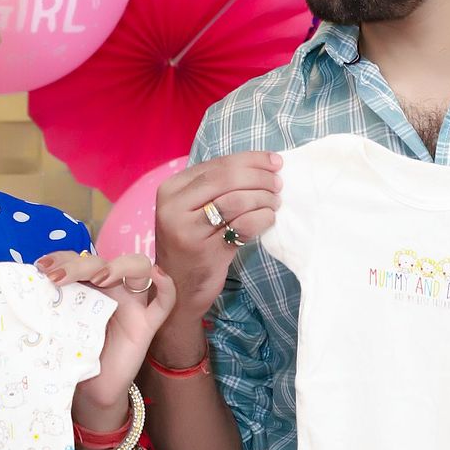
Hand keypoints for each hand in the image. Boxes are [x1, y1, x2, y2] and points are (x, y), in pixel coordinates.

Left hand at [35, 252, 176, 424]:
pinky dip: (166, 286)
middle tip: (58, 277)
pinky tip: (158, 276)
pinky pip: (164, 303)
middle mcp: (111, 288)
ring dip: (119, 266)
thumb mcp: (57, 328)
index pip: (78, 259)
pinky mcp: (147, 325)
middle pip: (103, 261)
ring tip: (99, 279)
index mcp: (87, 286)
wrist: (92, 390)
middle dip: (80, 265)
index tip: (40, 268)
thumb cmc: (74, 355)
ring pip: (138, 268)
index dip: (62, 258)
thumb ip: (49, 310)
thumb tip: (22, 294)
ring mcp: (132, 304)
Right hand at [154, 152, 282, 322]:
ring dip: (263, 198)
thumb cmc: (193, 244)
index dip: (251, 160)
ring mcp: (188, 230)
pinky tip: (268, 219)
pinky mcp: (205, 251)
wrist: (178, 289)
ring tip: (274, 203)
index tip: (275, 162)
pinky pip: (242, 226)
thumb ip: (217, 187)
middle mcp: (174, 207)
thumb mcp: (193, 210)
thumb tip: (262, 165)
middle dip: (260, 177)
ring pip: (236, 200)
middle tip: (278, 184)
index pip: (218, 164)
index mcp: (171, 189)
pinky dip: (262, 218)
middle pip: (227, 178)